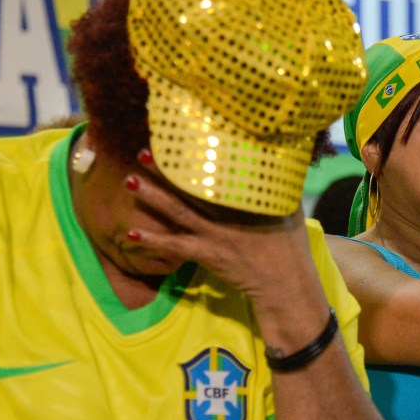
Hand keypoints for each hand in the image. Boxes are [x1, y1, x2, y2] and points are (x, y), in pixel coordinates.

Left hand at [123, 150, 311, 312]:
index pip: (220, 171)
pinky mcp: (208, 255)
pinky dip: (153, 241)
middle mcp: (229, 213)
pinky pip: (175, 247)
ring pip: (178, 212)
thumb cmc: (290, 245)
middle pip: (192, 186)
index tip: (181, 136)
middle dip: (167, 169)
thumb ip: (280, 186)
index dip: (198, 154)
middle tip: (143, 151)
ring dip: (152, 197)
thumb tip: (276, 162)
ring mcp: (216, 234)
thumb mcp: (290, 209)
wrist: (285, 284)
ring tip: (130, 181)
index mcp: (248, 198)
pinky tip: (131, 234)